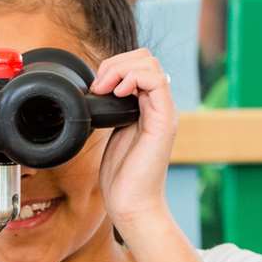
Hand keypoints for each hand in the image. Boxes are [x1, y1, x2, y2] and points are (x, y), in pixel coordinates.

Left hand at [90, 48, 175, 228]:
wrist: (132, 202)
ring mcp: (164, 112)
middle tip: (100, 86)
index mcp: (148, 106)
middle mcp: (159, 105)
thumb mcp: (114, 130)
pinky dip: (134, 78)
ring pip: (151, 64)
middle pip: (146, 58)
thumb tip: (101, 89)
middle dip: (117, 63)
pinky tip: (119, 93)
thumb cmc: (122, 174)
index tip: (97, 86)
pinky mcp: (165, 121)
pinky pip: (157, 82)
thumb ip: (115, 108)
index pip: (139, 64)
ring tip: (106, 89)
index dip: (115, 65)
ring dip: (122, 69)